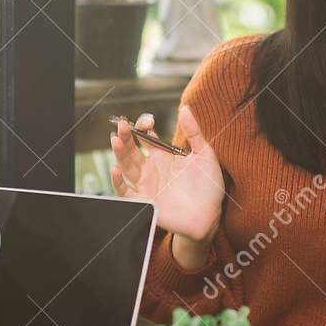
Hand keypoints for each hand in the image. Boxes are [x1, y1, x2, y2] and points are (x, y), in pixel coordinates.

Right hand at [110, 106, 225, 251]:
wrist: (210, 217)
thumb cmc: (209, 187)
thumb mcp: (205, 155)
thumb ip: (194, 132)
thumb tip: (185, 108)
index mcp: (165, 156)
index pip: (147, 137)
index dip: (144, 126)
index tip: (148, 121)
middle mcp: (152, 169)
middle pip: (133, 149)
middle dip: (126, 136)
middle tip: (122, 125)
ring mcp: (147, 185)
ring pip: (127, 166)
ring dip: (120, 153)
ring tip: (116, 139)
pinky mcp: (144, 202)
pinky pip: (125, 192)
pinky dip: (118, 182)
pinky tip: (116, 169)